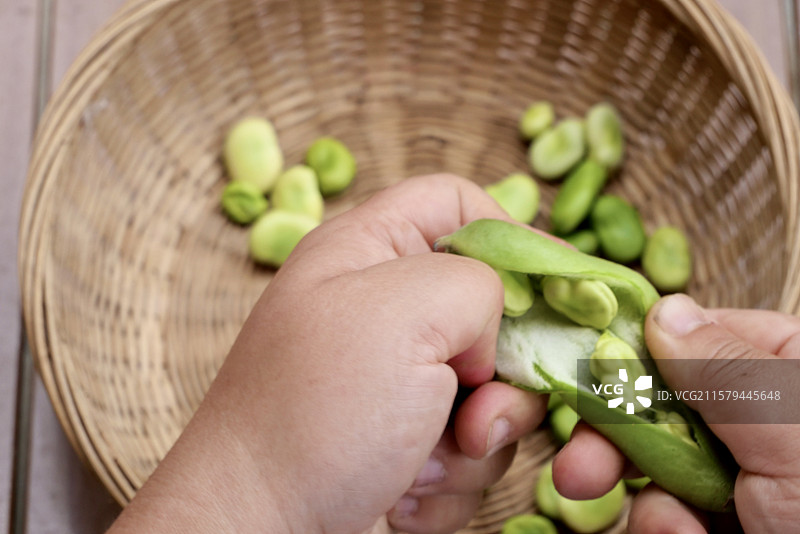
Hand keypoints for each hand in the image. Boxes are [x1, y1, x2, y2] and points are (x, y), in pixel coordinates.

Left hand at [107, 174, 545, 533]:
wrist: (257, 532)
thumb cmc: (319, 412)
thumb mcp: (402, 312)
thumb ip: (476, 283)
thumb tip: (490, 332)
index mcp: (368, 251)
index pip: (458, 204)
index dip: (515, 235)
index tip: (555, 291)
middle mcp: (384, 311)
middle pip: (494, 311)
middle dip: (501, 373)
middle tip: (474, 413)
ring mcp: (396, 381)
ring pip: (492, 392)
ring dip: (472, 442)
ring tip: (420, 466)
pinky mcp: (406, 443)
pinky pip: (470, 450)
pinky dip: (448, 482)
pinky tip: (399, 495)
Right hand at [552, 293, 799, 532]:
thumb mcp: (793, 431)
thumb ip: (725, 368)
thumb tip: (663, 309)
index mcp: (794, 373)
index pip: (703, 334)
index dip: (640, 351)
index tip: (589, 371)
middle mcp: (766, 420)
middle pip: (665, 402)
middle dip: (618, 438)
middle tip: (577, 470)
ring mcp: (746, 477)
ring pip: (659, 464)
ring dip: (654, 502)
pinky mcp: (725, 523)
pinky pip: (669, 513)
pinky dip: (668, 531)